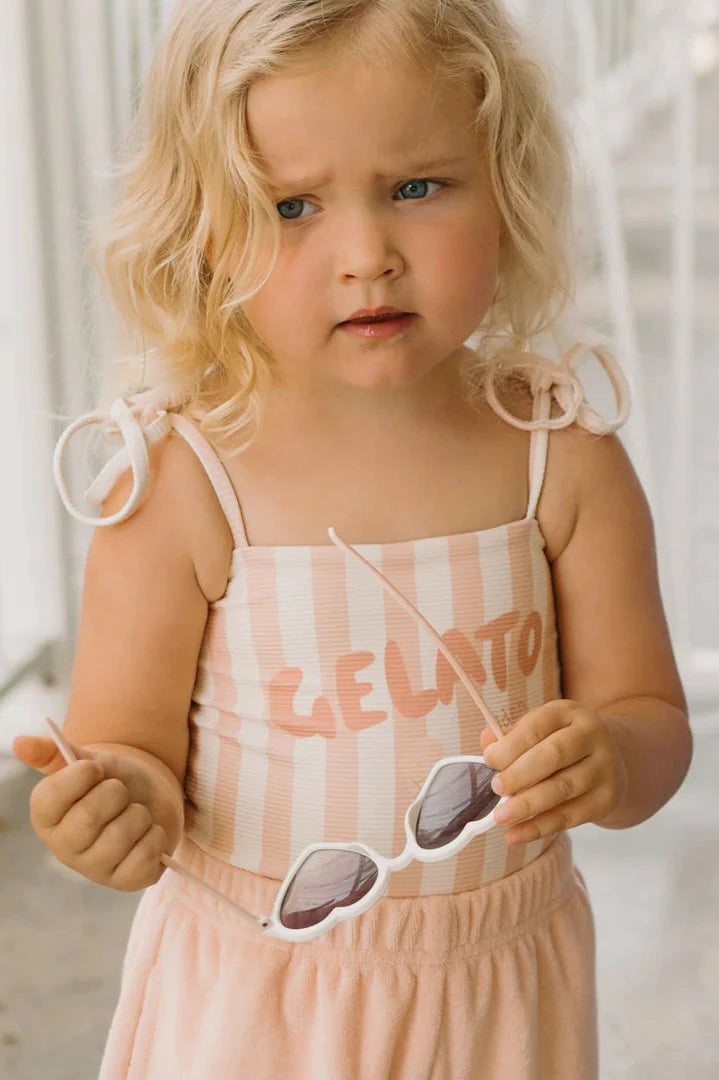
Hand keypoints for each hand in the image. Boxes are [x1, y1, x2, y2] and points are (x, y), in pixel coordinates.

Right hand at [13, 732, 176, 890]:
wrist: (149, 797)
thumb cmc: (112, 780)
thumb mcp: (87, 760)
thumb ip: (54, 752)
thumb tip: (20, 742)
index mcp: (46, 817)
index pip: (50, 797)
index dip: (80, 775)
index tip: (97, 768)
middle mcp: (64, 848)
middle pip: (89, 816)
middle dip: (116, 792)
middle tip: (120, 792)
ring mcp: (94, 869)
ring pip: (122, 834)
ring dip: (139, 813)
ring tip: (135, 813)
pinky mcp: (125, 882)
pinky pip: (145, 856)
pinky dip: (156, 835)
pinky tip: (148, 834)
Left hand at [479, 699, 627, 844]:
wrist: (614, 760)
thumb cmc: (562, 744)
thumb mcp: (541, 730)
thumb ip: (511, 736)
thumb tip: (486, 741)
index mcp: (568, 713)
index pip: (538, 726)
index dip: (510, 745)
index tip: (488, 760)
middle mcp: (591, 736)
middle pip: (554, 755)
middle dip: (520, 773)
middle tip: (496, 788)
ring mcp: (604, 767)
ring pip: (563, 788)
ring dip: (528, 804)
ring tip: (501, 816)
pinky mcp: (607, 798)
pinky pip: (570, 816)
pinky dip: (539, 827)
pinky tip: (515, 834)